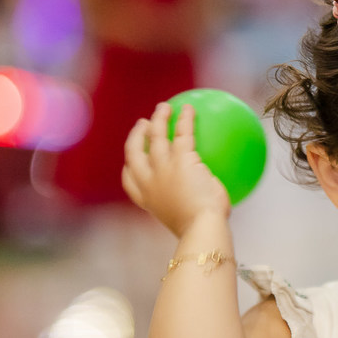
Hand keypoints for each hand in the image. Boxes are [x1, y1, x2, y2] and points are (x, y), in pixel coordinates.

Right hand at [122, 102, 229, 236]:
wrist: (202, 228)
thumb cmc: (203, 229)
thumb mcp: (190, 219)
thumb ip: (190, 205)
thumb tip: (208, 201)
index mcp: (147, 199)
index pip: (129, 181)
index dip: (129, 167)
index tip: (133, 160)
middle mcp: (148, 182)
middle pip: (133, 152)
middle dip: (135, 136)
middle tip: (143, 125)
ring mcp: (161, 168)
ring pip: (155, 135)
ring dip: (158, 118)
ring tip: (164, 107)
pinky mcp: (180, 158)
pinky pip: (182, 132)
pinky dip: (184, 119)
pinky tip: (189, 108)